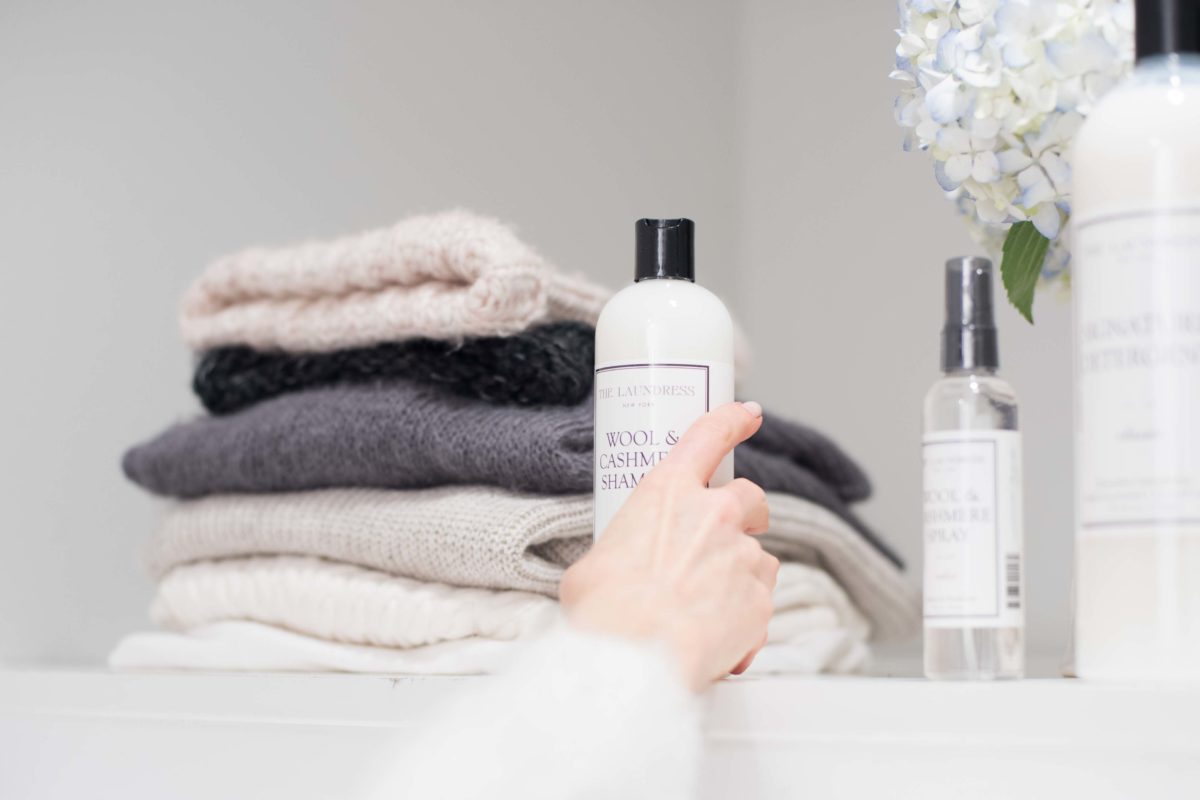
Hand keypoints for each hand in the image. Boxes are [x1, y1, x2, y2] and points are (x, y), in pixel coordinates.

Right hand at [560, 401, 777, 690]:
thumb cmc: (604, 611)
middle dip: (748, 513)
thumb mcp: (593, 567)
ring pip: (759, 557)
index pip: (707, 436)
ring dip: (740, 577)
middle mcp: (713, 515)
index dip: (732, 420)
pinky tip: (716, 644)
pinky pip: (760, 606)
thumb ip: (620, 556)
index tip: (749, 414)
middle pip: (751, 496)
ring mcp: (743, 557)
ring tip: (705, 612)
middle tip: (727, 537)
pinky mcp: (761, 602)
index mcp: (666, 492)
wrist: (635, 658)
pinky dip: (744, 623)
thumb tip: (617, 574)